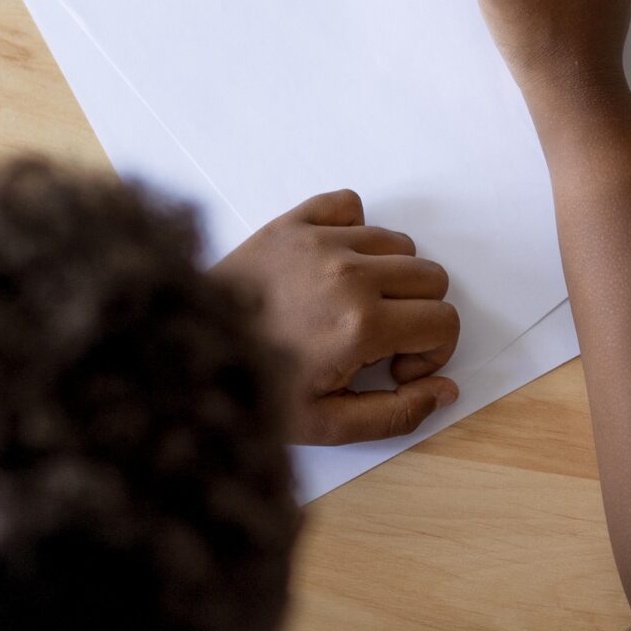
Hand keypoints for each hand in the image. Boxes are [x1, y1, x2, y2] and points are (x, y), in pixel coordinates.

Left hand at [213, 190, 459, 444]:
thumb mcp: (329, 424)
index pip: (444, 320)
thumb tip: (447, 389)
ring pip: (399, 244)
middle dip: (418, 315)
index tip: (394, 368)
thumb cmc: (254, 390)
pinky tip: (334, 267)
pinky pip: (351, 206)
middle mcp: (348, 274)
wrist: (184, 355)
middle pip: (431, 277)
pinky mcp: (292, 223)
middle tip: (377, 342)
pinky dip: (354, 231)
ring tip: (352, 307)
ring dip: (389, 278)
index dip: (432, 351)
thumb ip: (398, 412)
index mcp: (362, 325)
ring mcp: (319, 242)